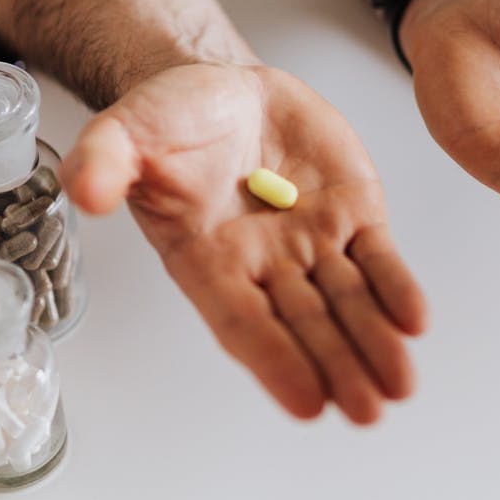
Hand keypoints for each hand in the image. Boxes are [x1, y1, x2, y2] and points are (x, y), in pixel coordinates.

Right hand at [59, 63, 425, 423]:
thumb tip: (85, 190)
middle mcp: (264, 263)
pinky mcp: (353, 212)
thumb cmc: (173, 121)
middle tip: (365, 410)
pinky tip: (414, 320)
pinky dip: (397, 288)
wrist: (226, 90)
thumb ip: (107, 161)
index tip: (306, 402)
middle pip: (305, 325)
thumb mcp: (128, 130)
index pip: (242, 321)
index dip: (274, 360)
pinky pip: (379, 258)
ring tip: (399, 385)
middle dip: (337, 366)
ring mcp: (313, 241)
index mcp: (207, 260)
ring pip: (349, 301)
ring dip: (374, 342)